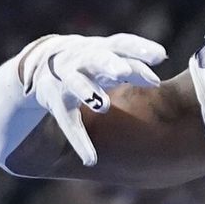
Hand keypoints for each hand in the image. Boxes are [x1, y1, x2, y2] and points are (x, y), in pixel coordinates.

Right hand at [19, 34, 166, 165]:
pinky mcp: (55, 101)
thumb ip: (135, 60)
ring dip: (88, 92)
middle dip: (109, 64)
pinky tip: (91, 159)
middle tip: (123, 71)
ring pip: (76, 84)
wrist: (42, 64)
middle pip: (97, 58)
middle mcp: (83, 60)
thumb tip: (162, 56)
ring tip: (103, 105)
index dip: (139, 49)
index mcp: (102, 48)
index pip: (121, 44)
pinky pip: (68, 122)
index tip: (160, 56)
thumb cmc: (92, 61)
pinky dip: (79, 141)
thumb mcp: (111, 57)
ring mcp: (66, 79)